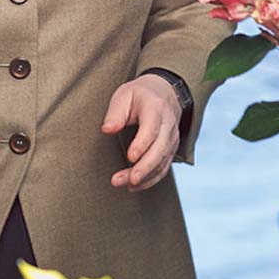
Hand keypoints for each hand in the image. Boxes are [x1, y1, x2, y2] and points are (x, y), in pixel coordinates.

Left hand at [101, 73, 182, 191]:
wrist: (165, 92)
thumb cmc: (139, 95)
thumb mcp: (124, 95)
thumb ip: (115, 113)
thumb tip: (107, 129)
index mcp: (155, 107)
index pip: (151, 129)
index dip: (142, 144)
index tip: (130, 157)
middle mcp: (168, 124)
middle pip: (160, 149)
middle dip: (144, 167)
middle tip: (127, 180)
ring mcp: (172, 137)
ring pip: (163, 162)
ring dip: (145, 177)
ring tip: (126, 185)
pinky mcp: (171, 149)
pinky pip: (164, 167)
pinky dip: (151, 179)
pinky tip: (135, 185)